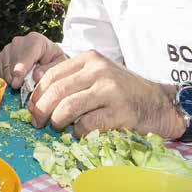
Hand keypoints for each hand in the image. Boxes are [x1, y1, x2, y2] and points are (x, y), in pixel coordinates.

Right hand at [0, 32, 65, 88]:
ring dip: (12, 79)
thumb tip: (36, 77)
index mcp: (36, 40)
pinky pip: (1, 69)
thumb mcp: (58, 63)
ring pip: (6, 67)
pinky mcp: (3, 54)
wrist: (46, 53)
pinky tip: (16, 80)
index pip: (26, 53)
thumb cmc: (53, 58)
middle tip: (22, 88)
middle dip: (17, 77)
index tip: (18, 77)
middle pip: (14, 62)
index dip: (21, 66)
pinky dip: (7, 78)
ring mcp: (9, 47)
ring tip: (22, 84)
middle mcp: (20, 41)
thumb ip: (49, 70)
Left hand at [28, 50, 185, 139]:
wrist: (159, 104)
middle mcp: (99, 70)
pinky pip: (86, 125)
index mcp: (90, 59)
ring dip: (56, 122)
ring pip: (67, 107)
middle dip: (41, 110)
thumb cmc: (123, 92)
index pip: (52, 74)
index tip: (32, 108)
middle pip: (57, 91)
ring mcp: (110, 90)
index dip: (37, 93)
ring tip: (57, 127)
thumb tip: (35, 78)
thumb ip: (69, 76)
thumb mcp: (97, 75)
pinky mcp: (119, 112)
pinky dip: (77, 132)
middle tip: (37, 123)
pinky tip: (80, 132)